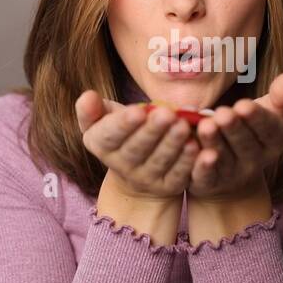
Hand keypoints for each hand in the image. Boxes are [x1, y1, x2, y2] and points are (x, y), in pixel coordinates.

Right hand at [76, 90, 198, 199]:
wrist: (136, 178)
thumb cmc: (122, 137)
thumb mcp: (102, 123)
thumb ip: (91, 110)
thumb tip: (87, 96)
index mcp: (101, 146)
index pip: (109, 136)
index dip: (123, 124)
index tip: (138, 110)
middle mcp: (122, 166)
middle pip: (137, 148)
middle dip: (152, 131)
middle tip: (167, 113)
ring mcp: (146, 179)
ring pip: (159, 160)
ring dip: (172, 143)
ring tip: (183, 125)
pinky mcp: (168, 186)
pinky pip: (178, 174)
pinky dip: (187, 161)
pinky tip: (195, 146)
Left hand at [188, 73, 282, 198]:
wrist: (234, 171)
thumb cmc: (253, 129)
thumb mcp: (271, 111)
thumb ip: (281, 95)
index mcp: (275, 141)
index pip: (269, 130)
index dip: (256, 119)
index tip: (243, 105)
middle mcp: (256, 160)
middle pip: (245, 144)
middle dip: (234, 128)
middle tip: (222, 113)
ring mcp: (234, 174)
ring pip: (224, 158)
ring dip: (215, 142)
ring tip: (206, 125)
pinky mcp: (212, 182)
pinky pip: (207, 176)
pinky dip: (202, 166)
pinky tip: (196, 152)